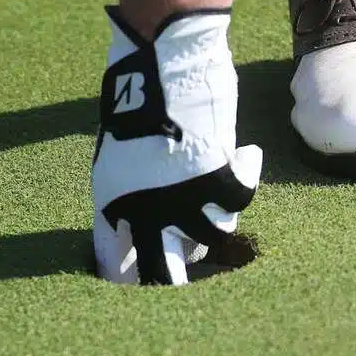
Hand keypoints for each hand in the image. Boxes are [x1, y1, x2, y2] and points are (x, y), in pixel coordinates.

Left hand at [92, 7, 261, 284]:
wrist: (157, 69)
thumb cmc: (132, 104)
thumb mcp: (115, 157)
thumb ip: (126, 196)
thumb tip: (136, 231)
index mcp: (110, 206)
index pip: (115, 267)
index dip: (129, 280)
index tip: (141, 286)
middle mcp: (144, 213)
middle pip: (162, 275)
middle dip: (173, 283)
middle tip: (187, 282)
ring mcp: (181, 201)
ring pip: (210, 239)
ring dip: (218, 222)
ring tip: (219, 205)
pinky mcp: (215, 182)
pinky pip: (238, 201)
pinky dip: (245, 177)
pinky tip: (244, 158)